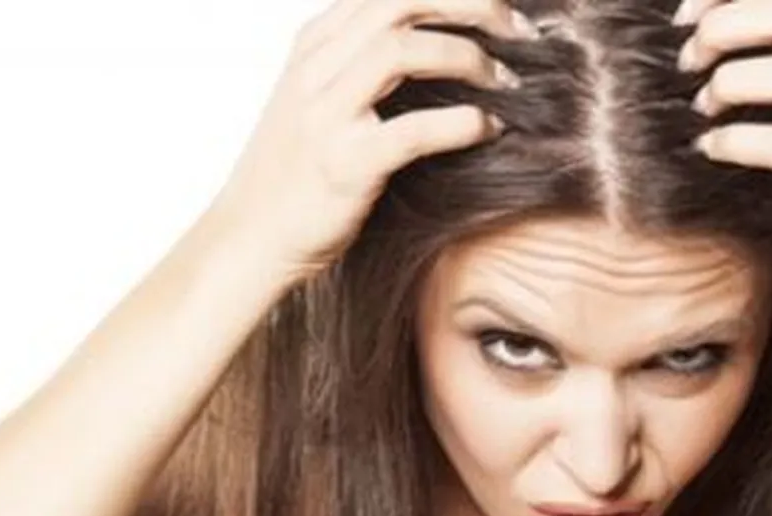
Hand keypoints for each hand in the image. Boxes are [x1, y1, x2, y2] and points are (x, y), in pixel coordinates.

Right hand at [206, 0, 537, 286]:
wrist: (251, 237)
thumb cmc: (297, 173)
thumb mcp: (319, 97)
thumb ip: (361, 61)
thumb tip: (438, 42)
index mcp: (316, 43)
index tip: (503, 11)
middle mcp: (316, 68)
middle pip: (401, 1)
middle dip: (472, 6)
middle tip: (519, 34)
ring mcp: (325, 114)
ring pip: (402, 50)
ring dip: (468, 58)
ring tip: (507, 82)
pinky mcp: (344, 164)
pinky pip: (412, 130)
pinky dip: (462, 124)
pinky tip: (488, 129)